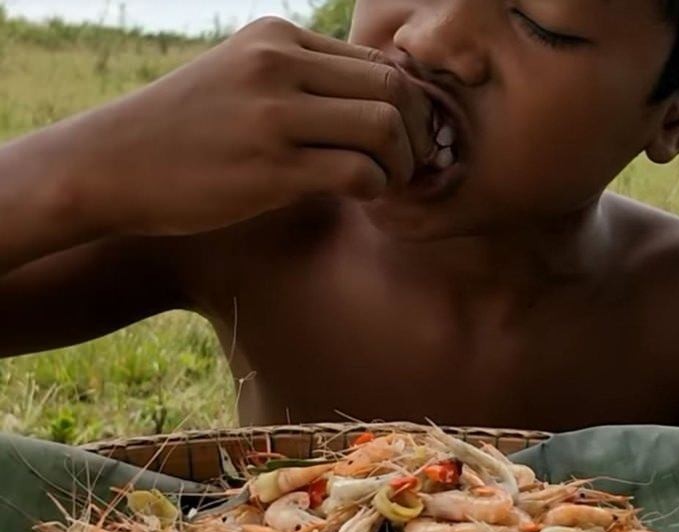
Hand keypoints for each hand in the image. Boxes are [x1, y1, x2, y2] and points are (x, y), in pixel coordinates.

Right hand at [60, 17, 433, 236]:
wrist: (112, 166)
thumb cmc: (182, 132)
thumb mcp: (238, 81)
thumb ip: (299, 84)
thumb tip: (369, 109)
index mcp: (277, 38)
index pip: (376, 59)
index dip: (407, 101)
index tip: (405, 136)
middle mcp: (279, 64)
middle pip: (393, 86)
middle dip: (419, 131)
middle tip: (412, 163)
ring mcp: (273, 114)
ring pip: (384, 125)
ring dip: (402, 162)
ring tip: (386, 183)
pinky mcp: (269, 168)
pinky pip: (358, 172)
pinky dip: (376, 189)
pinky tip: (362, 198)